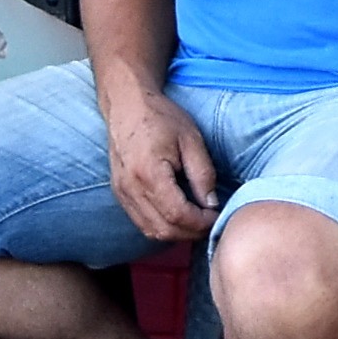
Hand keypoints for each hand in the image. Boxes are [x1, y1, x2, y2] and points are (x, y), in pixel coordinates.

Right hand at [102, 83, 220, 244]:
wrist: (127, 105)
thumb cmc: (160, 117)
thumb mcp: (191, 139)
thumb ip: (203, 174)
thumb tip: (212, 205)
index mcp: (149, 173)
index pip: (178, 214)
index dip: (201, 222)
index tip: (218, 216)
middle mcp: (130, 188)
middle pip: (164, 229)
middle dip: (192, 232)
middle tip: (211, 222)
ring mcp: (122, 193)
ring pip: (151, 231)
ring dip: (177, 234)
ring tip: (197, 222)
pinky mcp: (120, 194)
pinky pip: (141, 222)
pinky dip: (162, 227)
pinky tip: (179, 217)